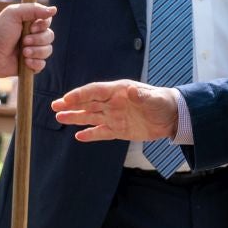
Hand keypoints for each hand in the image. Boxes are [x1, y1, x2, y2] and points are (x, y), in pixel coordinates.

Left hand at [0, 1, 56, 75]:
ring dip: (36, 51)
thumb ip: (34, 9)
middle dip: (38, 39)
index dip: (43, 25)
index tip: (32, 27)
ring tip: (23, 52)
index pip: (47, 22)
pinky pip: (42, 65)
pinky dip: (35, 63)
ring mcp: (32, 51)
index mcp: (29, 23)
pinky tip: (25, 61)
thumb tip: (54, 10)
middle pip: (50, 36)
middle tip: (24, 41)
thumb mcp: (14, 13)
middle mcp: (32, 36)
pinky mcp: (29, 65)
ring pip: (48, 50)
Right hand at [52, 79, 179, 142]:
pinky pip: (102, 132)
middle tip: (54, 106)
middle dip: (71, 104)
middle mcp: (113, 103)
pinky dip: (91, 134)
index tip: (66, 99)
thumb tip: (130, 90)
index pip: (94, 91)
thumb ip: (141, 95)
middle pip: (88, 103)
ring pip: (91, 117)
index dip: (79, 95)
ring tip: (59, 117)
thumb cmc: (163, 102)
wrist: (173, 116)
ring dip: (75, 117)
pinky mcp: (119, 130)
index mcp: (118, 91)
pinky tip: (79, 136)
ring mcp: (115, 116)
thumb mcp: (153, 98)